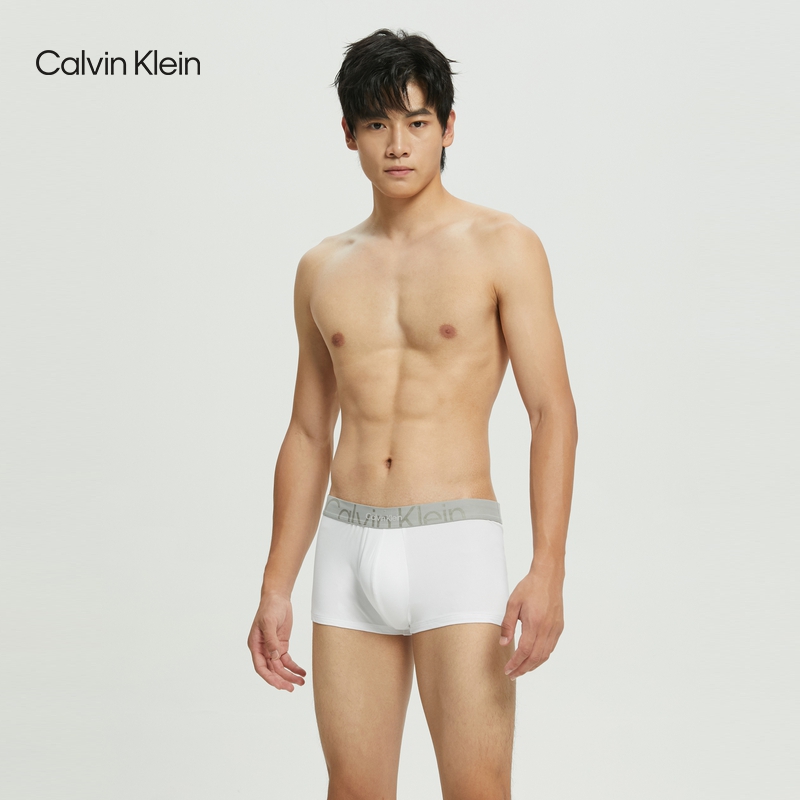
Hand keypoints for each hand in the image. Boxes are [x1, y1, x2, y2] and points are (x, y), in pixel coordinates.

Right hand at [247, 591, 306, 690]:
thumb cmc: (270, 608)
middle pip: (272, 670)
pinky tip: (302, 672)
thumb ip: (271, 641)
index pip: (260, 667)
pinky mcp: (281, 645)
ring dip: (289, 675)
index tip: (279, 685)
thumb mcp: (269, 623)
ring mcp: (273, 648)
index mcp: (255, 645)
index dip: (269, 678)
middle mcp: (263, 649)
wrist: (278, 598)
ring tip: (301, 682)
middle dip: (281, 680)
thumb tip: (274, 657)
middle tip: (291, 688)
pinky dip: (294, 667)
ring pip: (280, 667)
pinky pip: (287, 660)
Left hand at [498, 564, 563, 679]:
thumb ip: (508, 624)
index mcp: (534, 623)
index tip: (508, 670)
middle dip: (524, 669)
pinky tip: (534, 657)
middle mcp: (547, 629)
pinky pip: (551, 647)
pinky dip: (542, 656)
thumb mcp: (513, 603)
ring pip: (545, 654)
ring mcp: (554, 629)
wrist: (548, 577)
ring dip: (533, 665)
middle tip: (513, 674)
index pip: (525, 651)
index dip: (516, 663)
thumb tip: (503, 643)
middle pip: (536, 657)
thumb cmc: (530, 587)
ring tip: (522, 669)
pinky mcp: (559, 627)